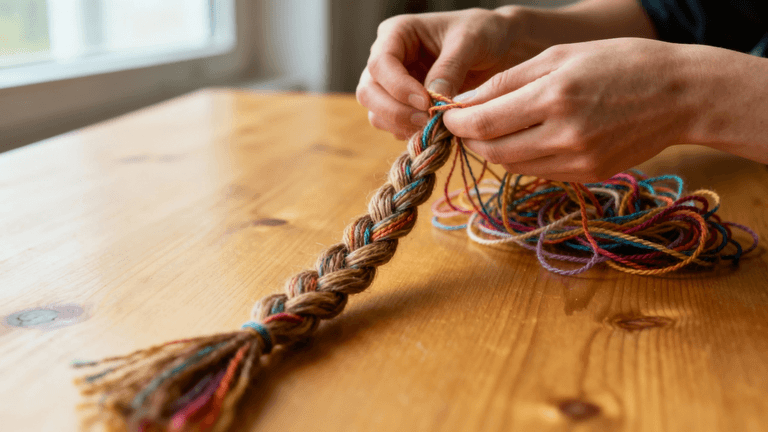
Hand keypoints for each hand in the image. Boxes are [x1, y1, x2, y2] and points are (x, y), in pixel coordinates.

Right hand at [357, 7, 533, 139]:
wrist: (499, 50)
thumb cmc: (484, 34)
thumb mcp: (471, 41)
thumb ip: (450, 68)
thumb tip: (432, 102)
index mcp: (397, 34)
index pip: (380, 64)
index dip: (398, 87)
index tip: (425, 103)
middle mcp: (387, 59)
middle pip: (368, 92)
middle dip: (394, 111)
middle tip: (425, 122)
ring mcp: (391, 86)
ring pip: (376, 113)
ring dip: (400, 126)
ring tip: (433, 128)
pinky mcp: (402, 107)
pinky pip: (393, 126)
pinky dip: (409, 133)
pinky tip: (434, 130)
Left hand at [443, 38, 702, 181]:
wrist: (681, 94)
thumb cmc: (619, 63)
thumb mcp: (560, 55)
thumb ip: (507, 80)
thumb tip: (463, 102)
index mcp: (553, 95)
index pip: (482, 123)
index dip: (456, 123)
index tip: (447, 115)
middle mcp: (563, 133)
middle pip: (491, 151)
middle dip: (470, 139)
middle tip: (466, 123)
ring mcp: (576, 160)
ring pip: (510, 166)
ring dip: (493, 150)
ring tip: (495, 128)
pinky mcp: (587, 175)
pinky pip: (536, 172)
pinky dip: (521, 158)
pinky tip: (527, 138)